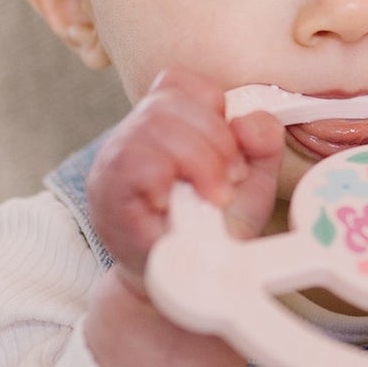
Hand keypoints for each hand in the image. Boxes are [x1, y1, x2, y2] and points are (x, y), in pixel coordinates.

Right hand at [86, 66, 283, 296]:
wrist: (187, 285)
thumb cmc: (213, 232)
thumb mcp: (250, 183)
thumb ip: (261, 144)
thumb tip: (250, 121)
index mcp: (166, 124)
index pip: (180, 82)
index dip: (213, 107)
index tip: (233, 151)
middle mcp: (135, 133)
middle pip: (172, 101)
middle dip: (215, 140)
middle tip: (229, 182)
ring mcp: (115, 159)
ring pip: (155, 125)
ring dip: (198, 161)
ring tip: (212, 197)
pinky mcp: (107, 190)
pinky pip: (136, 161)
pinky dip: (167, 179)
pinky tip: (176, 204)